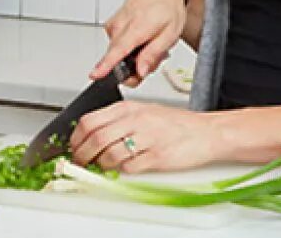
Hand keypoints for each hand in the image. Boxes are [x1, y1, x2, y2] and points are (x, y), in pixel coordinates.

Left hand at [68, 101, 222, 173]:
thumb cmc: (175, 123)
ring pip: (109, 155)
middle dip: (82, 155)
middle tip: (80, 163)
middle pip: (95, 139)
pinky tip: (123, 169)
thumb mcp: (143, 112)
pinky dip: (121, 172)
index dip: (76, 138)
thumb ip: (118, 121)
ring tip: (101, 168)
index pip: (90, 120)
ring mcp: (146, 139)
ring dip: (100, 166)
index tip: (74, 147)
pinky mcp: (156, 157)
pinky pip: (129, 168)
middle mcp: (136, 120)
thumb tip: (91, 135)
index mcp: (129, 108)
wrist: (206, 132)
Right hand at [90, 0, 188, 85]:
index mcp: (137, 27)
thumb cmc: (167, 10)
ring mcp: (114, 24)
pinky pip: (116, 44)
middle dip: (134, 69)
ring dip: (133, 57)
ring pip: (118, 53)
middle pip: (118, 58)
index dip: (106, 65)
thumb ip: (153, 54)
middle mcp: (121, 25)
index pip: (118, 50)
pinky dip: (128, 47)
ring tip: (149, 46)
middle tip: (152, 62)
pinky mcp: (111, 25)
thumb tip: (140, 71)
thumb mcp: (170, 35)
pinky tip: (139, 40)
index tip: (95, 74)